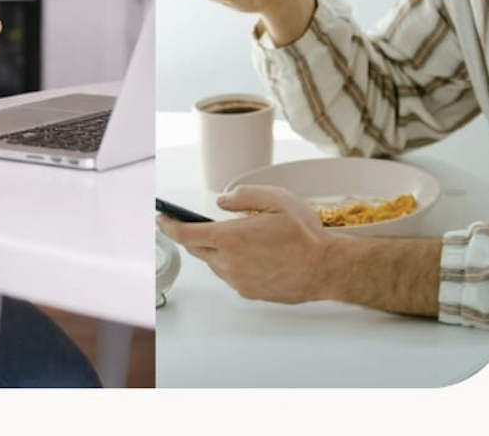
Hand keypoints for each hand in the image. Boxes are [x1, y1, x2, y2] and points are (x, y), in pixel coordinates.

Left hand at [156, 184, 329, 303]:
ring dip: (215, 250)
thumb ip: (243, 196)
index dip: (169, 226)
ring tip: (236, 237)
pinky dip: (231, 263)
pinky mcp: (249, 293)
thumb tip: (221, 201)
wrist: (326, 268)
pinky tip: (251, 254)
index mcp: (231, 238)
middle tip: (194, 224)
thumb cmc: (305, 235)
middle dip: (191, 236)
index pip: (186, 234)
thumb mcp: (275, 199)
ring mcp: (238, 281)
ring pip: (214, 263)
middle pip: (197, 249)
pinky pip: (230, 275)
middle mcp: (229, 263)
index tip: (162, 219)